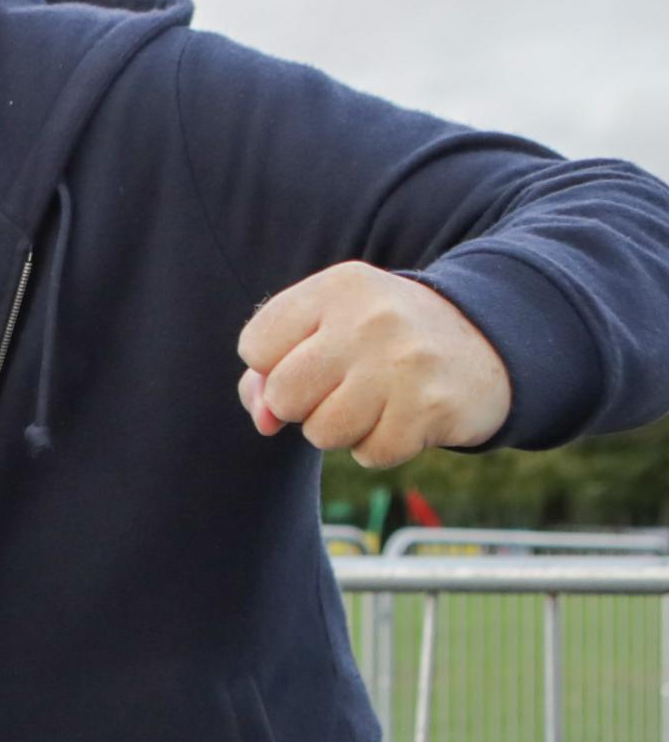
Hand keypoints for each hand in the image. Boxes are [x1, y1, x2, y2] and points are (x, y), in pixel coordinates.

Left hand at [238, 264, 509, 469]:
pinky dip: (380, 446)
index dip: (272, 366)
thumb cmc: (383, 340)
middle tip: (342, 386)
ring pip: (322, 432)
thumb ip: (271, 371)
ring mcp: (404, 363)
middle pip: (283, 394)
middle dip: (302, 405)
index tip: (310, 356)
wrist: (487, 341)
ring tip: (375, 400)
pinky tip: (403, 415)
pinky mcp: (431, 407)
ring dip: (342, 429)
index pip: (255, 346)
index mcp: (337, 287)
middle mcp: (370, 319)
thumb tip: (264, 420)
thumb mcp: (327, 328)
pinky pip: (370, 454)